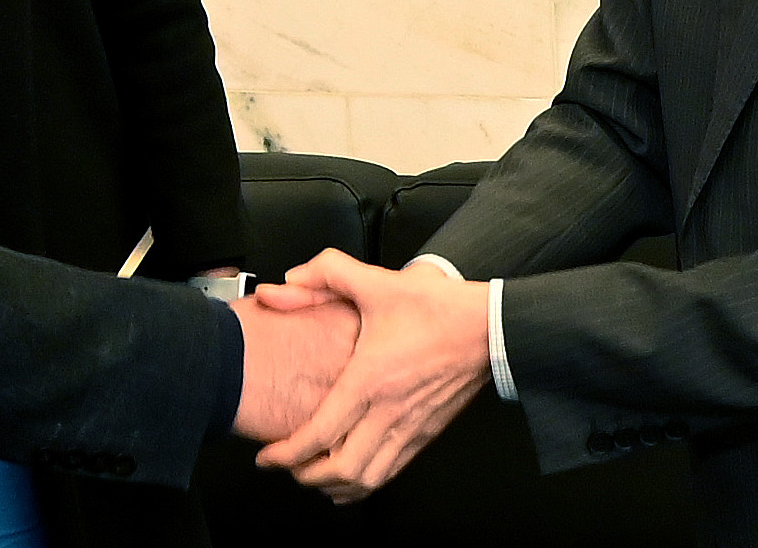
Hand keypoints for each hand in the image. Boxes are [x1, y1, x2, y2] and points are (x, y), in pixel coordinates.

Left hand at [252, 249, 490, 500]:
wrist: (490, 327)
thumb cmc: (437, 308)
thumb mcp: (378, 281)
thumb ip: (328, 272)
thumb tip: (289, 278)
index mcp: (370, 380)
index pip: (320, 434)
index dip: (287, 454)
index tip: (267, 458)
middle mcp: (389, 413)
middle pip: (341, 470)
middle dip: (305, 477)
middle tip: (285, 468)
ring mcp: (410, 428)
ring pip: (368, 479)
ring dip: (336, 486)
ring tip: (314, 477)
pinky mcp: (427, 433)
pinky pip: (392, 473)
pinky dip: (366, 483)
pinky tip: (354, 478)